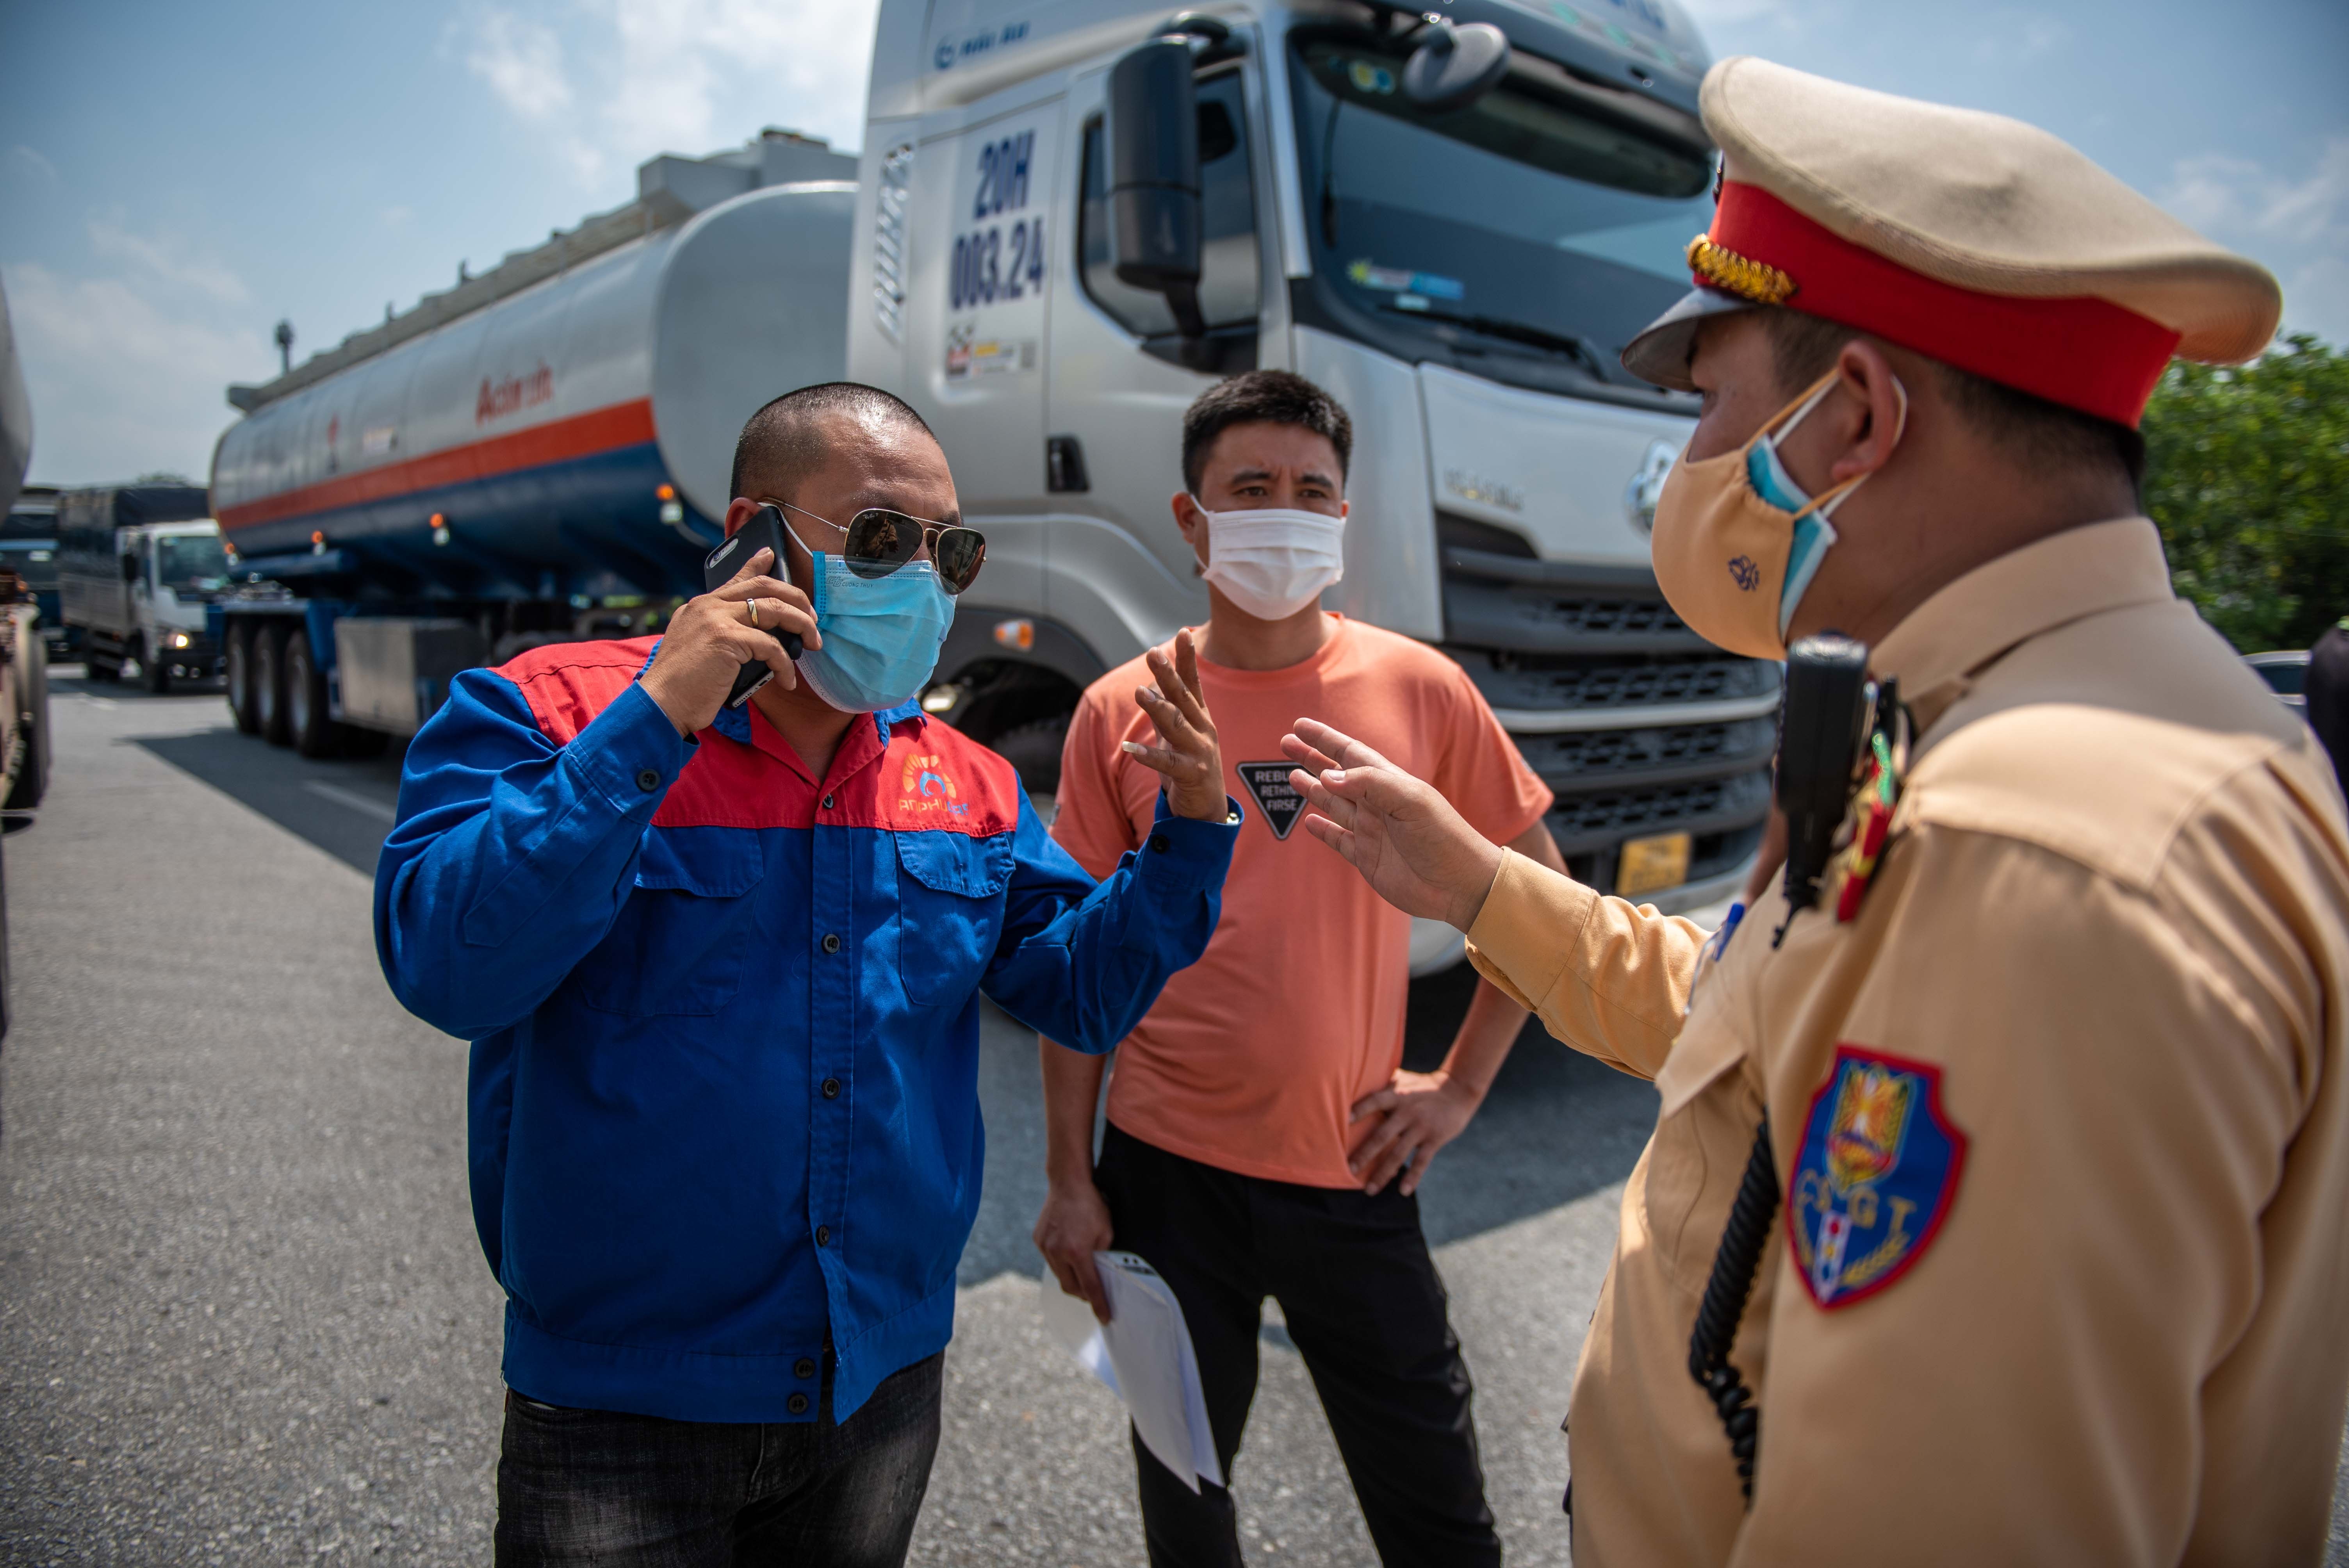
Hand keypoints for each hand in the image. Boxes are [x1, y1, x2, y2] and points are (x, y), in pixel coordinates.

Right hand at [639, 548, 820, 735]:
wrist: (662, 703)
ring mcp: (716, 618)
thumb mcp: (701, 649)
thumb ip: (722, 633)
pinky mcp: (726, 638)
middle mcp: (708, 605)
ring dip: (801, 625)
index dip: (757, 564)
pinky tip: (787, 680)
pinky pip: (771, 645)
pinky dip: (785, 664)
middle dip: (796, 599)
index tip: (772, 555)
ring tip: (813, 644)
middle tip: (813, 620)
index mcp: (700, 606)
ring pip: (774, 609)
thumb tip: (756, 637)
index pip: (735, 578)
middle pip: (763, 586)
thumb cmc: (684, 686)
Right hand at [1033, 1181, 1114, 1322]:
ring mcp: (1045, 1247)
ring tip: (1083, 1272)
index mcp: (1077, 1252)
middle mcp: (1058, 1253)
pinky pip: (1051, 1260)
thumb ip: (1103, 1255)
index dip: (1099, 1305)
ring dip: (1072, 1278)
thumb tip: (1102, 1273)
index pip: (1090, 1287)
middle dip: (1083, 1294)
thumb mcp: (1106, 1232)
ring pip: (1059, 1275)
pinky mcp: (1039, 1240)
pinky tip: (1070, 1254)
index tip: (1105, 1318)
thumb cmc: (1091, 1205)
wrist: (1068, 1182)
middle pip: (1070, 1288)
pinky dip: (1062, 1263)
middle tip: (1094, 1293)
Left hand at [1124, 629, 1226, 822]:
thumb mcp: (1178, 734)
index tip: (1184, 632)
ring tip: (1139, 692)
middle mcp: (1203, 730)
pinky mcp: (1191, 775)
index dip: (1188, 659)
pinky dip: (1147, 755)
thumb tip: (1149, 684)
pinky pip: (1167, 763)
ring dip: (1157, 707)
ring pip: (1176, 725)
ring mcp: (1199, 752)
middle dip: (1169, 674)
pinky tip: (1129, 748)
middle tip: (1153, 653)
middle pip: (1184, 698)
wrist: (1207, 810)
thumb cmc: (1190, 766)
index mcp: (1200, 717)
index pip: (1193, 683)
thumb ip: (1167, 709)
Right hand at [1280, 719, 1503, 929]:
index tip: (1300, 726)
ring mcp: (1371, 831)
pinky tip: (1309, 821)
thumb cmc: (1444, 838)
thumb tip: (1327, 775)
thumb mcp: (1411, 801)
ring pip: (1334, 804)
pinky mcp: (1367, 858)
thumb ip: (1370, 784)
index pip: (1350, 753)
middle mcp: (1377, 804)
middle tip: (1286, 744)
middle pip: (1336, 775)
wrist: (1460, 885)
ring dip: (1313, 789)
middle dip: (1312, 759)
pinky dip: (1322, 830)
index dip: (1325, 739)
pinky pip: (1338, 839)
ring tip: (1292, 776)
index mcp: (1389, 783)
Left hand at [1349, 1069, 1485, 1195]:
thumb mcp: (1403, 1079)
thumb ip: (1383, 1085)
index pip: (1374, 1101)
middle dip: (1364, 1154)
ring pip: (1398, 1153)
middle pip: (1382, 1135)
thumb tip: (1353, 1083)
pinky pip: (1421, 1161)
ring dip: (1383, 1173)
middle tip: (1349, 1170)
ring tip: (1369, 1190)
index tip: (1344, 1121)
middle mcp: (1407, 1112)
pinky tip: (1403, 1191)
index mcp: (1397, 1096)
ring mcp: (1421, 1127)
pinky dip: (1412, 1177)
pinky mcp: (1435, 1138)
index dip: (1360, 1109)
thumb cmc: (1423, 1085)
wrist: (1458, 1089)